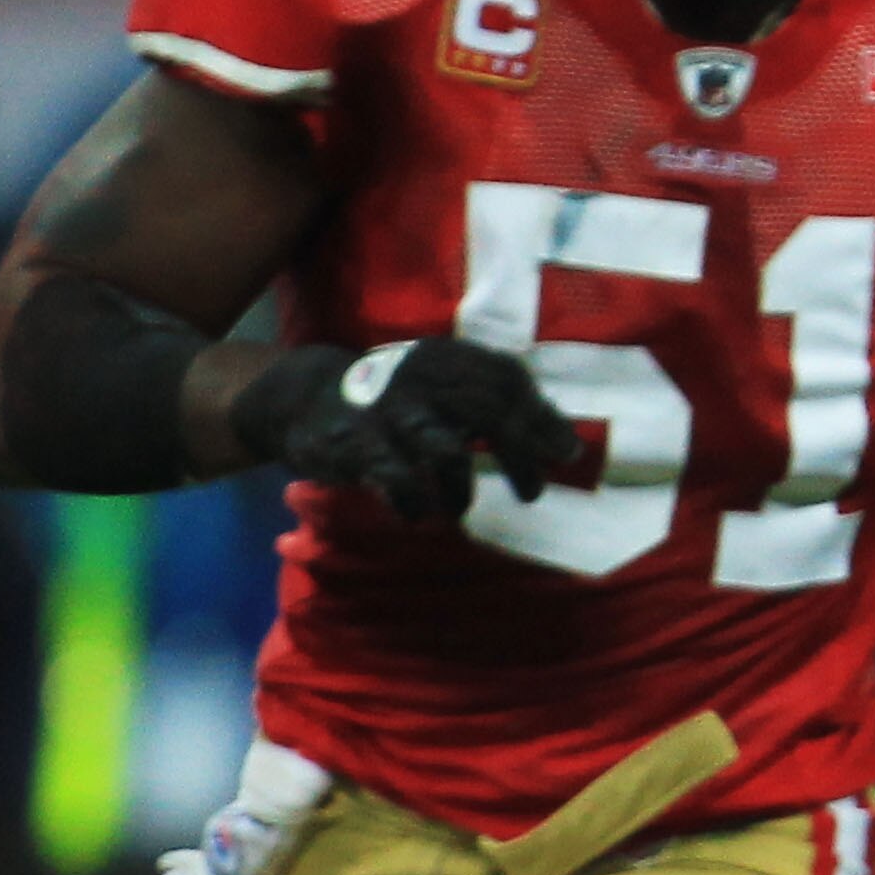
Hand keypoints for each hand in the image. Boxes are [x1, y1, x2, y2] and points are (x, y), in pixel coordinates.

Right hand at [235, 338, 577, 523]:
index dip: (541, 417)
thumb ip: (503, 408)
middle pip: (486, 411)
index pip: (506, 379)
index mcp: (445, 359)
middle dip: (519, 457)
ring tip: (457, 509)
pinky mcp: (354, 444)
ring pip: (446, 451)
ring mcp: (385, 410)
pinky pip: (398, 480)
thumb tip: (569, 446)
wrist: (304, 395)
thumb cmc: (398, 400)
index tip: (565, 454)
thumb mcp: (447, 389)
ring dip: (460, 491)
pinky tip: (416, 515)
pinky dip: (414, 505)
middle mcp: (418, 377)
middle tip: (530, 494)